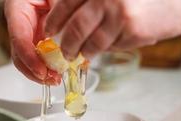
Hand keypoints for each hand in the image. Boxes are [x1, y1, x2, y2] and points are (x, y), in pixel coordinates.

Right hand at [5, 0, 60, 84]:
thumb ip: (60, 12)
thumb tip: (71, 35)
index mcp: (18, 9)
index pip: (18, 37)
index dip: (29, 58)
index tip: (41, 71)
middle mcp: (20, 25)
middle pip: (19, 54)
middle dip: (35, 70)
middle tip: (52, 79)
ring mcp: (29, 35)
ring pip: (28, 61)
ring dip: (41, 74)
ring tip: (56, 79)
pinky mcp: (39, 42)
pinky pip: (40, 59)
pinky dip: (48, 68)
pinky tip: (57, 73)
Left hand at [45, 0, 180, 58]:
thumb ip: (93, 4)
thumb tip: (70, 22)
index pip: (65, 3)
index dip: (54, 20)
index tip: (49, 31)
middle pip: (75, 27)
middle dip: (66, 44)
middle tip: (65, 52)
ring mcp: (118, 12)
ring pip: (91, 42)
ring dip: (83, 52)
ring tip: (81, 55)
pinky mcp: (131, 29)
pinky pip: (111, 47)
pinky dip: (106, 50)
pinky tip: (107, 47)